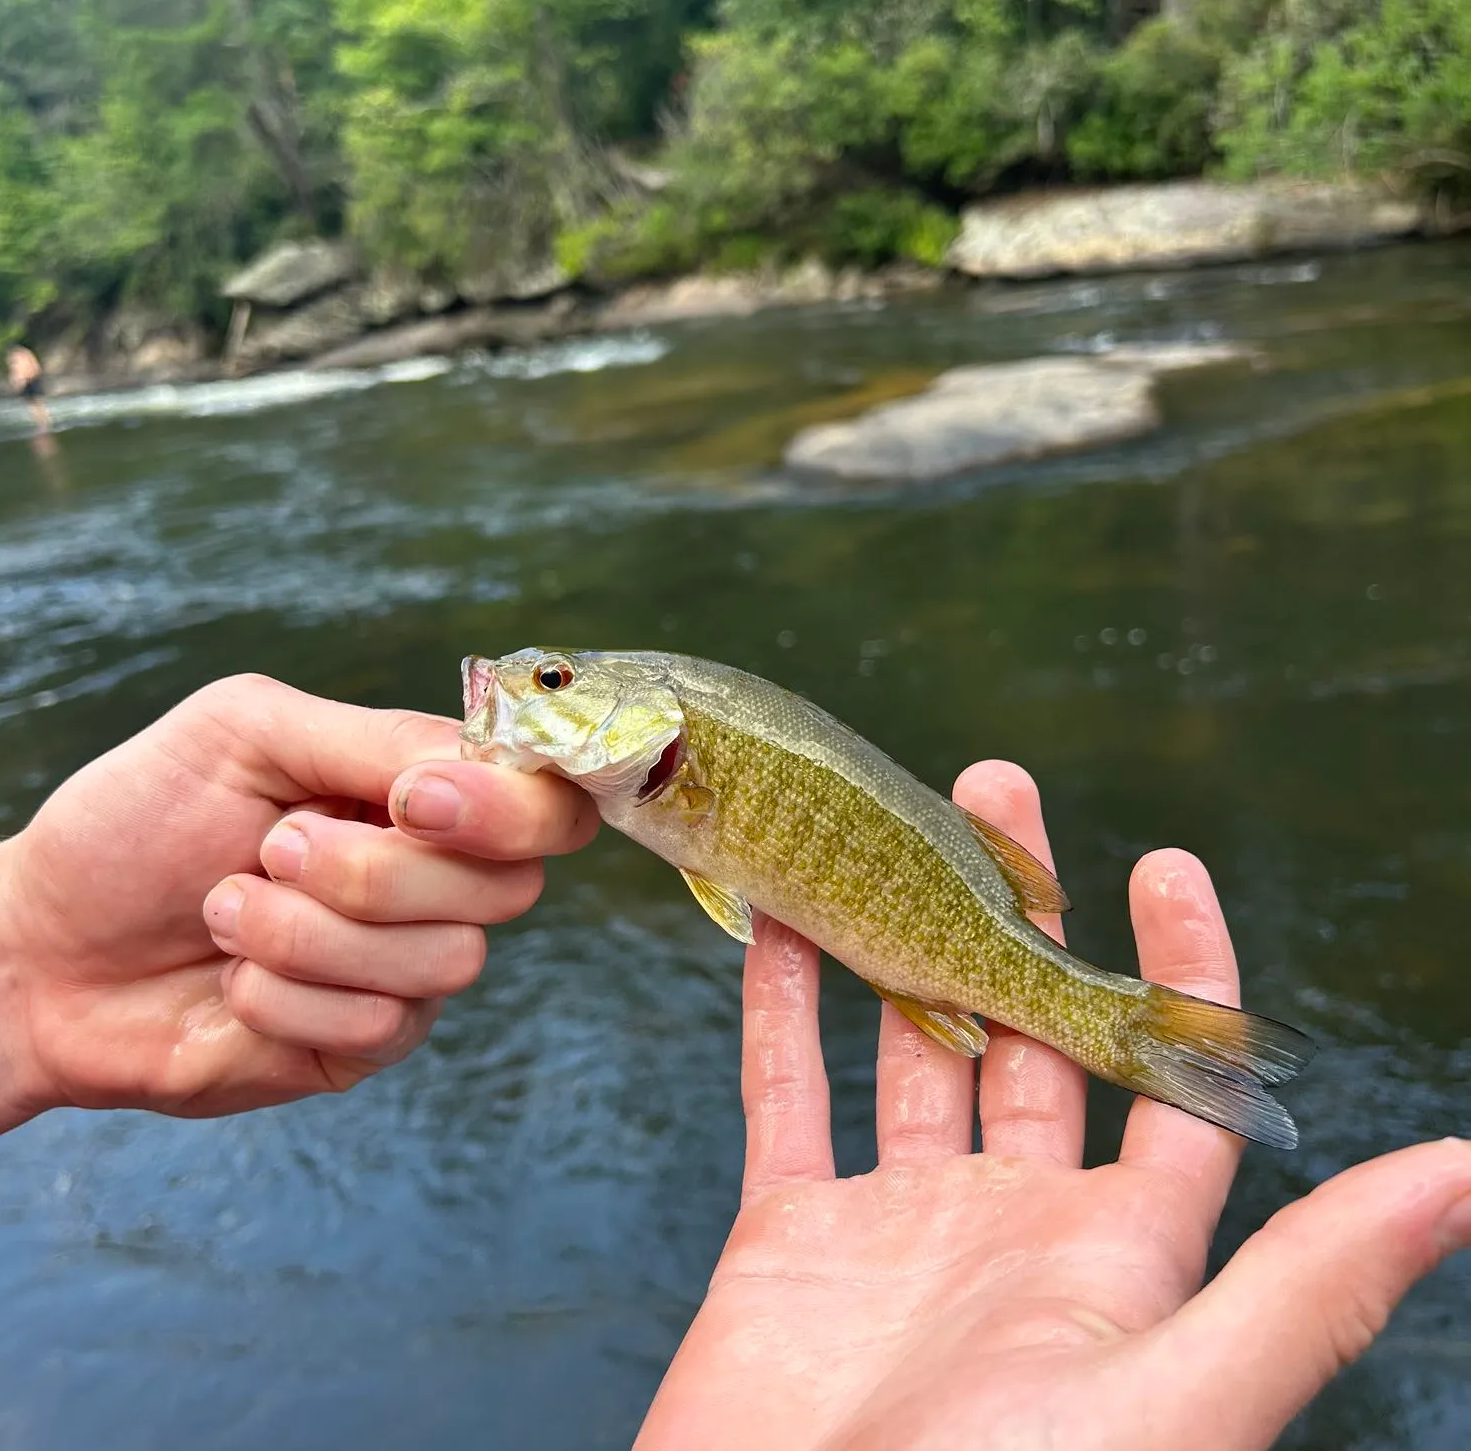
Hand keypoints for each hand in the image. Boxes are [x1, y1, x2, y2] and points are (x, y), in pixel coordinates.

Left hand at [0, 674, 596, 1142]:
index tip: (412, 801)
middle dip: (375, 871)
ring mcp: (405, 968)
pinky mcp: (364, 1046)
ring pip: (447, 961)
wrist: (41, 950)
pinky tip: (232, 980)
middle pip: (506, 887)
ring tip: (226, 910)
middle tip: (273, 848)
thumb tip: (474, 770)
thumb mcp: (246, 730)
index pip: (547, 804)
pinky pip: (381, 1024)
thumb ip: (374, 736)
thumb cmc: (136, 822)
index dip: (507, 808)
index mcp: (423, 795)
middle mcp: (435, 882)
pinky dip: (286, 994)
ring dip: (311, 934)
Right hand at [637, 762, 1470, 1450]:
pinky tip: (778, 925)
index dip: (1178, 971)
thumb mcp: (1172, 1396)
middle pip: (1028, 1031)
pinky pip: (784, 1096)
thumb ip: (1306, 1285)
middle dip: (1020, 912)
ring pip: (906, 1046)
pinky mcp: (786, 1240)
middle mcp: (1013, 1224)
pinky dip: (779, 1010)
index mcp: (1118, 1256)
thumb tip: (1465, 1173)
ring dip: (901, 938)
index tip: (1164, 865)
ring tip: (893, 828)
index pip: (1170, 1081)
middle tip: (998, 789)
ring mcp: (895, 1227)